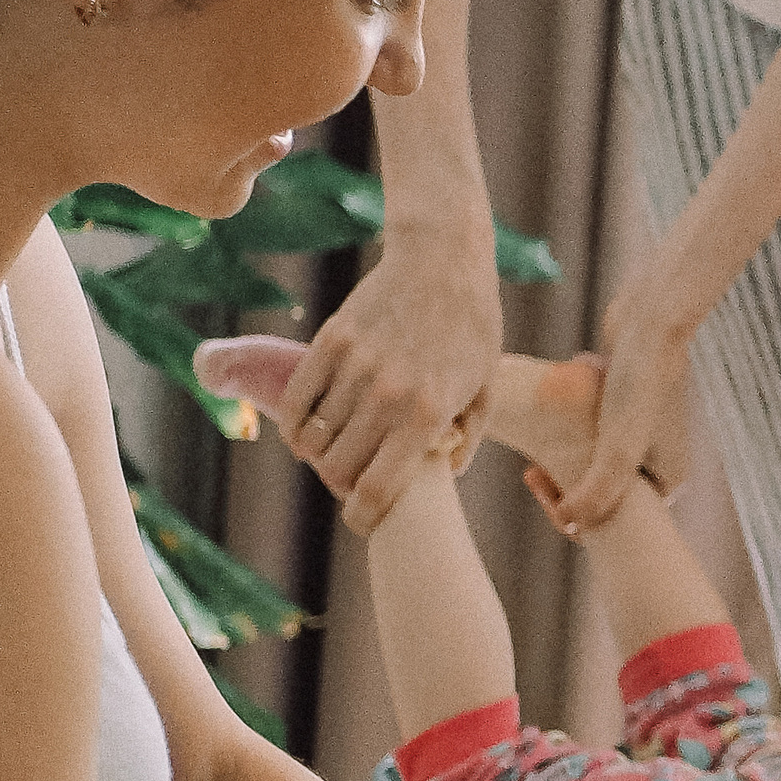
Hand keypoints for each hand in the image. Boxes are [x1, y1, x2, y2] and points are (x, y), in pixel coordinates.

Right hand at [276, 239, 501, 530]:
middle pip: (340, 468)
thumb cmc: (472, 326)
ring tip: (329, 454)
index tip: (360, 520)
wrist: (442, 261)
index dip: (364, 515)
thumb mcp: (485, 384)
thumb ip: (468, 434)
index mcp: (428, 415)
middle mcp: (387, 396)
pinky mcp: (330, 341)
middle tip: (349, 481)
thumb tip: (447, 472)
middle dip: (342, 485)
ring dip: (318, 455)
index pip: (379, 487)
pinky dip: (295, 424)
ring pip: (316, 437)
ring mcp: (356, 367)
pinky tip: (303, 431)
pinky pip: (298, 398)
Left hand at [554, 260, 697, 534]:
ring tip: (538, 442)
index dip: (575, 511)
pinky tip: (560, 400)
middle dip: (566, 481)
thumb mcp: (614, 453)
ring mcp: (643, 428)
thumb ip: (594, 495)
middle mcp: (659, 457)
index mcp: (669, 480)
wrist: (650, 321)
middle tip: (532, 471)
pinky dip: (572, 419)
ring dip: (565, 450)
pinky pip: (592, 425)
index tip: (539, 485)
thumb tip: (571, 525)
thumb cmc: (640, 386)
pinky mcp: (626, 400)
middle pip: (602, 488)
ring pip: (593, 455)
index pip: (615, 517)